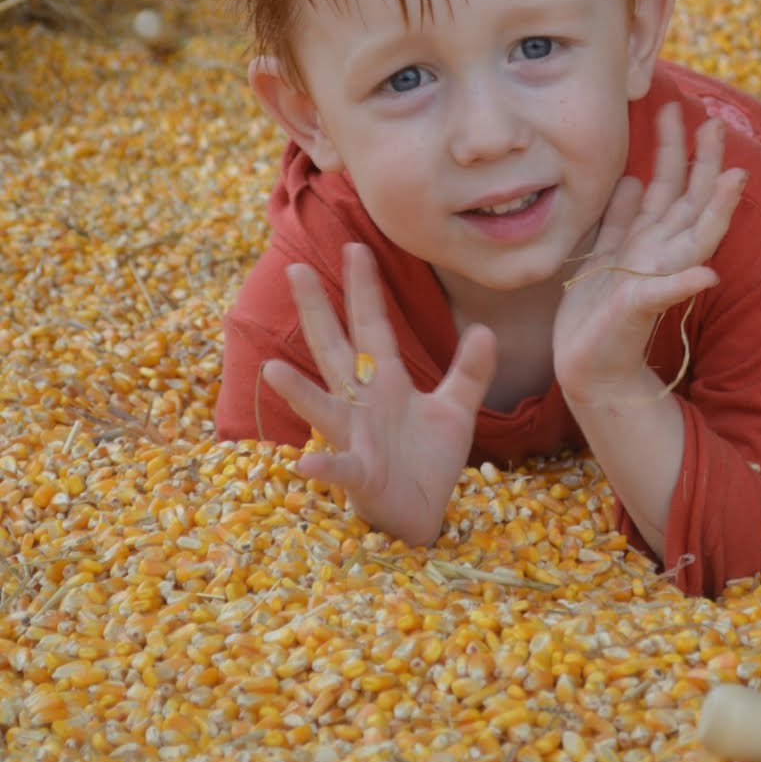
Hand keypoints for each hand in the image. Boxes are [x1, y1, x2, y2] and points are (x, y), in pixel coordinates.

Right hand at [263, 243, 495, 544]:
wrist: (424, 514)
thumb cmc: (427, 459)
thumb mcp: (456, 409)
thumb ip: (469, 371)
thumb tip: (487, 329)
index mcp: (386, 382)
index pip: (374, 326)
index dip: (365, 289)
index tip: (357, 247)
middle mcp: (363, 403)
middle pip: (337, 350)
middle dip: (319, 312)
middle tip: (295, 270)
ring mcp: (356, 438)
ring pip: (325, 408)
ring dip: (299, 392)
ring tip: (273, 368)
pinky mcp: (360, 476)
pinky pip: (339, 470)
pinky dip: (324, 468)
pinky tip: (305, 465)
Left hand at [553, 102, 746, 404]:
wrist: (588, 365)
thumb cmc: (596, 312)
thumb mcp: (605, 252)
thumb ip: (621, 217)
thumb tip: (632, 177)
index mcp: (650, 239)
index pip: (671, 186)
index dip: (677, 149)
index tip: (681, 108)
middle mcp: (660, 255)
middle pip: (690, 202)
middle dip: (705, 164)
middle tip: (716, 123)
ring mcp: (655, 279)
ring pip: (692, 238)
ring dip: (715, 210)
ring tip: (735, 180)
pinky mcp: (639, 308)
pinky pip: (663, 294)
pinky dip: (683, 284)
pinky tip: (706, 275)